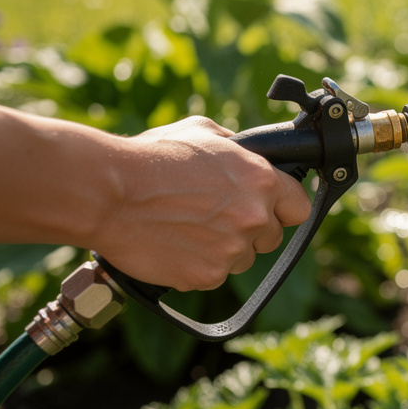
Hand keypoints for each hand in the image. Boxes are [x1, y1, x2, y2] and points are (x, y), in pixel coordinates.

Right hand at [92, 117, 311, 291]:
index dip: (284, 208)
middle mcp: (255, 217)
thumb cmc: (151, 157)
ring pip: (242, 259)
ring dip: (224, 249)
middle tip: (216, 218)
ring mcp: (232, 250)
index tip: (271, 210)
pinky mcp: (207, 276)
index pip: (298, 207)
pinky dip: (197, 266)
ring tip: (187, 228)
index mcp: (262, 180)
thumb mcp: (203, 132)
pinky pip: (213, 275)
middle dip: (251, 230)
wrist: (108, 193)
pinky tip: (174, 245)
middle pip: (272, 237)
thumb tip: (248, 154)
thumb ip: (237, 148)